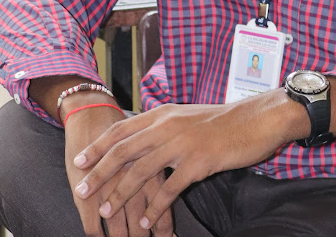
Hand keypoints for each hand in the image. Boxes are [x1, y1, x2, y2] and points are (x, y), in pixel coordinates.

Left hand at [72, 90, 307, 230]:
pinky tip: (146, 222)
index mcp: (164, 113)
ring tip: (106, 212)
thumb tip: (141, 141)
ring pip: (141, 171)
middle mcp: (168, 125)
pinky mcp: (199, 161)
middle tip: (81, 191)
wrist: (257, 119)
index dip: (98, 146)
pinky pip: (169, 189)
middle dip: (99, 172)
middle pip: (124, 150)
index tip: (78, 161)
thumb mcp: (188, 117)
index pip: (122, 129)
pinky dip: (154, 207)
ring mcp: (183, 143)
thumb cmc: (223, 121)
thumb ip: (165, 127)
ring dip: (121, 193)